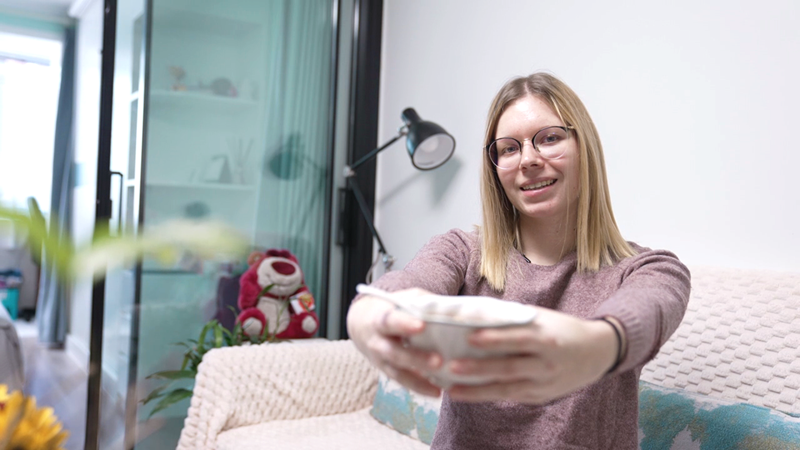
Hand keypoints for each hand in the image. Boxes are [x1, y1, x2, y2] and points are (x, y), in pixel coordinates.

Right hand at [347, 288, 442, 396]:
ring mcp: (380, 359)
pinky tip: (436, 392)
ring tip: (439, 388)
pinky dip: (418, 388)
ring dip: (418, 381)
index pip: (391, 320)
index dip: (405, 324)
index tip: (422, 326)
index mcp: (381, 318)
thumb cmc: (394, 307)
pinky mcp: (386, 371)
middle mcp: (377, 341)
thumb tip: (456, 309)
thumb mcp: (405, 298)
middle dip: (416, 358)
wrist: (364, 324)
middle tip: (439, 361)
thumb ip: (425, 302)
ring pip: (397, 372)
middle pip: (394, 352)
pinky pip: (402, 382)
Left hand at [445, 308, 618, 403]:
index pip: (518, 338)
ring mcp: (544, 383)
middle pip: (509, 367)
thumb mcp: (543, 319)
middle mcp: (547, 363)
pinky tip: (469, 393)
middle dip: (479, 368)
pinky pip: (511, 396)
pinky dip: (489, 395)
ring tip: (452, 389)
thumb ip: (514, 319)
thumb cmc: (562, 329)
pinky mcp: (541, 396)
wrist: (597, 352)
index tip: (470, 337)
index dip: (495, 338)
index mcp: (548, 338)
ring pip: (507, 388)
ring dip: (478, 389)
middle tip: (452, 367)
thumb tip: (477, 316)